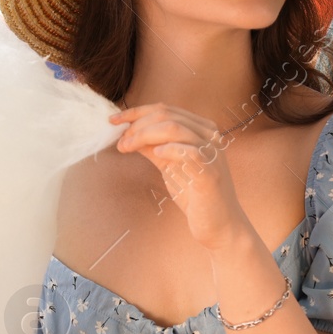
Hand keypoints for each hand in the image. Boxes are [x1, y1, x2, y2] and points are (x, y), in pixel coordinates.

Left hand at [110, 102, 253, 250]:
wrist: (218, 224)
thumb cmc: (194, 193)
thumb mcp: (169, 165)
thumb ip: (152, 147)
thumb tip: (128, 134)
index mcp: (200, 129)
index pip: (165, 109)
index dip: (136, 112)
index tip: (113, 121)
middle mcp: (209, 136)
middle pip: (167, 116)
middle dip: (137, 126)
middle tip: (121, 142)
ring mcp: (211, 153)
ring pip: (175, 129)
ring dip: (145, 135)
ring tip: (128, 147)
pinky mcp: (211, 173)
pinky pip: (190, 152)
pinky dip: (170, 149)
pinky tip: (157, 154)